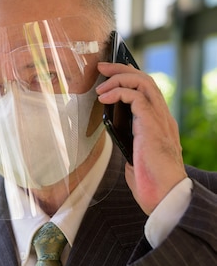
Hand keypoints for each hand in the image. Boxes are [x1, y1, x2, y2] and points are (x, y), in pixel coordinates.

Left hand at [96, 62, 186, 214]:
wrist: (164, 197)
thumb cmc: (151, 184)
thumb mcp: (135, 158)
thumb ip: (128, 144)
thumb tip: (113, 135)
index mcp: (160, 124)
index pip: (148, 91)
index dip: (130, 78)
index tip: (111, 75)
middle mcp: (162, 117)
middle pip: (146, 80)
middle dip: (122, 69)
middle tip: (102, 67)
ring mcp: (159, 120)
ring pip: (143, 82)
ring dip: (118, 78)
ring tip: (100, 84)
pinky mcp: (151, 125)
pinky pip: (136, 97)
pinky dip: (118, 93)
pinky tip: (104, 99)